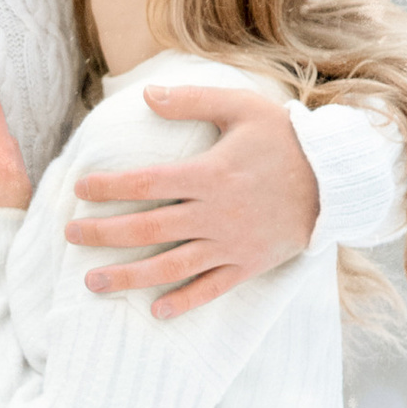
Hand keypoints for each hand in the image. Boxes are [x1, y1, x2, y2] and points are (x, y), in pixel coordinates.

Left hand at [66, 85, 316, 319]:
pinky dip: (184, 301)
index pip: (145, 183)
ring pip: (171, 265)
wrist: (337, 179)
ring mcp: (231, 244)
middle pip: (148, 229)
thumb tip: (146, 96)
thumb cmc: (286, 138)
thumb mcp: (242, 107)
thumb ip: (192, 100)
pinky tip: (156, 311)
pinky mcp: (249, 264)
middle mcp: (215, 214)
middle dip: (103, 234)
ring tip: (93, 283)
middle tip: (69, 237)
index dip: (108, 188)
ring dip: (129, 276)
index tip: (79, 191)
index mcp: (209, 174)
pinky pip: (212, 288)